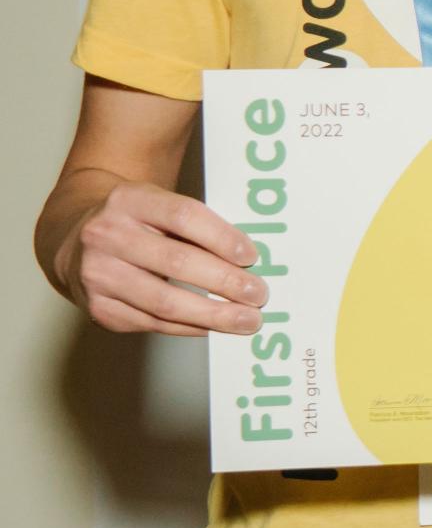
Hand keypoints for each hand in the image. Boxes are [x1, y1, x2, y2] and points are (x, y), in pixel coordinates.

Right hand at [52, 177, 266, 335]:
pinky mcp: (97, 307)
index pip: (184, 217)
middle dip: (225, 282)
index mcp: (130, 200)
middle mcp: (106, 236)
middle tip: (260, 295)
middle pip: (177, 262)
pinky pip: (152, 322)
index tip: (252, 256)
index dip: (222, 238)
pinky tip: (213, 326)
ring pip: (164, 302)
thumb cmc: (137, 223)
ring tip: (247, 320)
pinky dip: (189, 327)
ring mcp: (97, 274)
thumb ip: (197, 224)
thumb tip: (251, 259)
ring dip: (213, 315)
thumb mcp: (159, 205)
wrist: (75, 240)